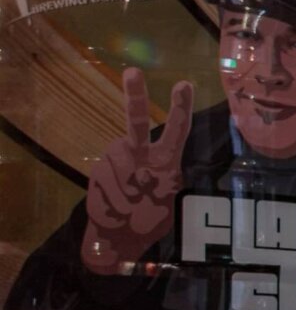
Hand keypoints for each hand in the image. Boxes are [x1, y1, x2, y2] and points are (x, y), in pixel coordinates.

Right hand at [82, 68, 194, 275]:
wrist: (120, 237)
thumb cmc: (149, 220)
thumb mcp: (167, 208)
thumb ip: (161, 190)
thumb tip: (142, 176)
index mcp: (165, 159)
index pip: (176, 131)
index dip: (180, 108)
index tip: (183, 84)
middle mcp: (140, 153)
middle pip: (135, 122)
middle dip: (134, 95)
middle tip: (132, 71)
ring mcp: (116, 161)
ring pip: (118, 161)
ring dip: (128, 190)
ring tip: (132, 207)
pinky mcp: (98, 172)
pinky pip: (107, 182)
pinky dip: (116, 201)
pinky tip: (119, 210)